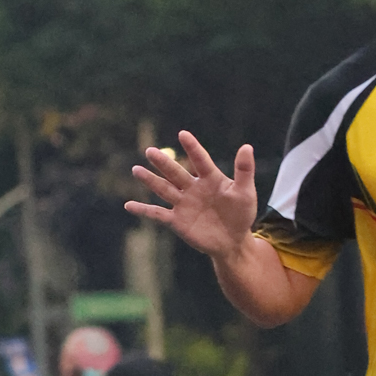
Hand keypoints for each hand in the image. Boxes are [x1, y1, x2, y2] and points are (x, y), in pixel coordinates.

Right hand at [125, 130, 258, 261]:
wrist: (233, 241)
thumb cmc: (241, 214)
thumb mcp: (245, 192)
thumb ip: (244, 171)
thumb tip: (247, 147)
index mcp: (210, 179)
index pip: (200, 160)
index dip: (192, 148)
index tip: (183, 134)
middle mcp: (193, 188)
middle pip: (176, 173)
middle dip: (164, 163)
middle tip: (150, 151)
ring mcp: (183, 204)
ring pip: (164, 189)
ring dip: (150, 180)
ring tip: (136, 169)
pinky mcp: (177, 221)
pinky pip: (157, 214)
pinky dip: (143, 210)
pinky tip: (128, 205)